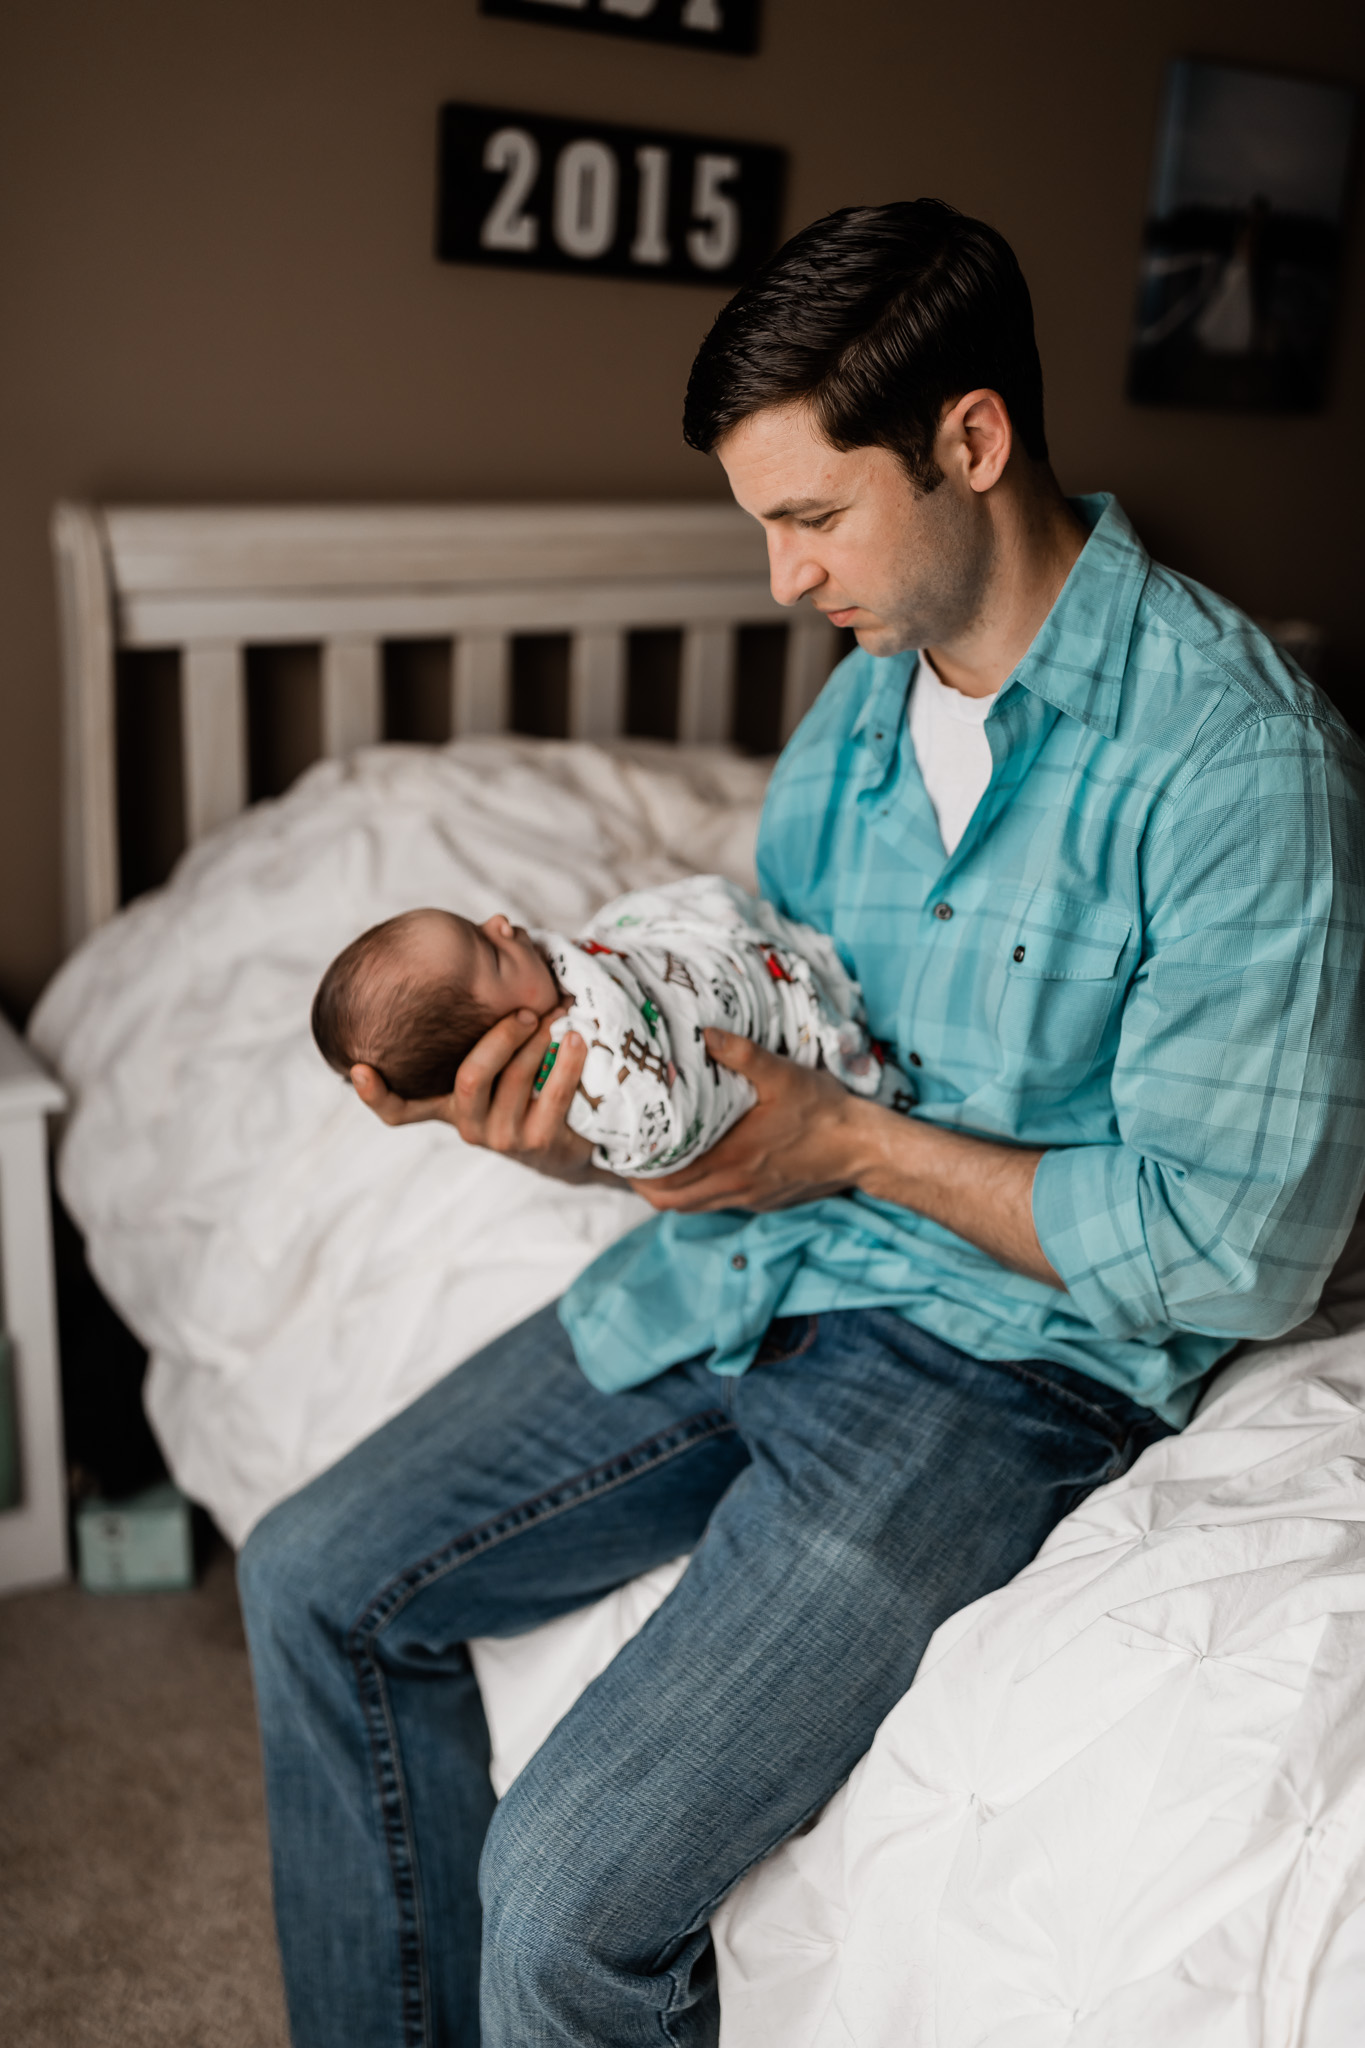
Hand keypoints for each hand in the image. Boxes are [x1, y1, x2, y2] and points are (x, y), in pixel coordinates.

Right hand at [350, 1006, 598, 1183]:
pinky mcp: (537, 1142)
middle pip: (470, 1078)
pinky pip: (550, 1096)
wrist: (568, 1132)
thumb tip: (500, 924)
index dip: (375, 1094)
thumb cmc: (525, 1073)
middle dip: (499, 1039)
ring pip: (513, 1081)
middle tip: (524, 1012)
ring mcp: (500, 1136)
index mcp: (443, 1101)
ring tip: (559, 1015)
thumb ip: (488, 987)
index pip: (398, 1110)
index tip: (360, 1068)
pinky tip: (579, 1039)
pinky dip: (566, 1063)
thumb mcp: (498, 1041)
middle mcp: (465, 1122)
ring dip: (539, 1043)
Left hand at [632, 1029, 871, 1213]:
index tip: (619, 1151)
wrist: (863, 1149)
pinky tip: (699, 1168)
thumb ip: (742, 1054)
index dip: (636, 1171)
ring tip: (656, 1164)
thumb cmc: (824, 1111)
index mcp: (730, 1159)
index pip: (665, 1180)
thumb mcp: (783, 1075)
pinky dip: (698, 1192)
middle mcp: (734, 1185)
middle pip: (670, 1202)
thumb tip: (702, 1032)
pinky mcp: (763, 1201)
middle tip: (629, 1158)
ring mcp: (749, 1197)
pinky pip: (717, 1204)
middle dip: (643, 1185)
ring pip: (692, 1207)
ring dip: (671, 1191)